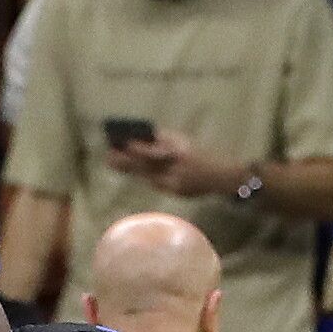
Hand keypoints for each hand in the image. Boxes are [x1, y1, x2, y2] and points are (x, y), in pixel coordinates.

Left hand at [106, 128, 238, 197]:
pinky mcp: (178, 192)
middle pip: (149, 163)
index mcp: (183, 149)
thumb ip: (165, 141)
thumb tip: (138, 139)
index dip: (140, 148)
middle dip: (127, 160)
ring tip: (114, 164)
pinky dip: (145, 177)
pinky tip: (132, 173)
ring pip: (149, 175)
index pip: (157, 148)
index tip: (125, 143)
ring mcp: (179, 181)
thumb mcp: (185, 143)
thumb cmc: (202, 155)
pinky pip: (157, 183)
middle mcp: (180, 166)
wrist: (224, 176)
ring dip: (131, 169)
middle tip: (109, 157)